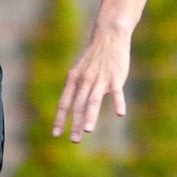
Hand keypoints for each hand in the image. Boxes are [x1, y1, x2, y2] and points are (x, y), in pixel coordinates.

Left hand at [52, 27, 130, 142]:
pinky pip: (117, 93)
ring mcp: (100, 79)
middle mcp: (85, 80)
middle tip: (74, 140)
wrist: (108, 36)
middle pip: (78, 105)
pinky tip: (120, 114)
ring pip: (94, 100)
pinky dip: (119, 103)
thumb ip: (75, 88)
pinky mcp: (116, 78)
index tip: (56, 134)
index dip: (60, 119)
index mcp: (73, 79)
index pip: (64, 103)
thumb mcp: (79, 70)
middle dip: (76, 124)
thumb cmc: (94, 57)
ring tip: (88, 131)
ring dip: (90, 116)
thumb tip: (68, 107)